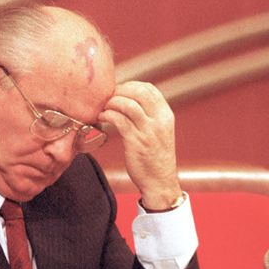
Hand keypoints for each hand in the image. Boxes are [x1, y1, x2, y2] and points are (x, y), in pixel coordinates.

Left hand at [98, 81, 181, 209]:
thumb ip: (149, 116)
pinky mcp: (136, 142)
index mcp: (166, 115)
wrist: (160, 182)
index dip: (131, 86)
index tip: (118, 92)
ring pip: (128, 104)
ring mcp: (149, 131)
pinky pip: (119, 120)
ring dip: (112, 103)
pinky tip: (102, 118)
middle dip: (119, 91)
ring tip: (103, 109)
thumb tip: (129, 101)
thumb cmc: (155, 158)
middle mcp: (160, 120)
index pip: (149, 89)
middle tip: (107, 98)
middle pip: (139, 92)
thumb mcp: (159, 132)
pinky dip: (108, 115)